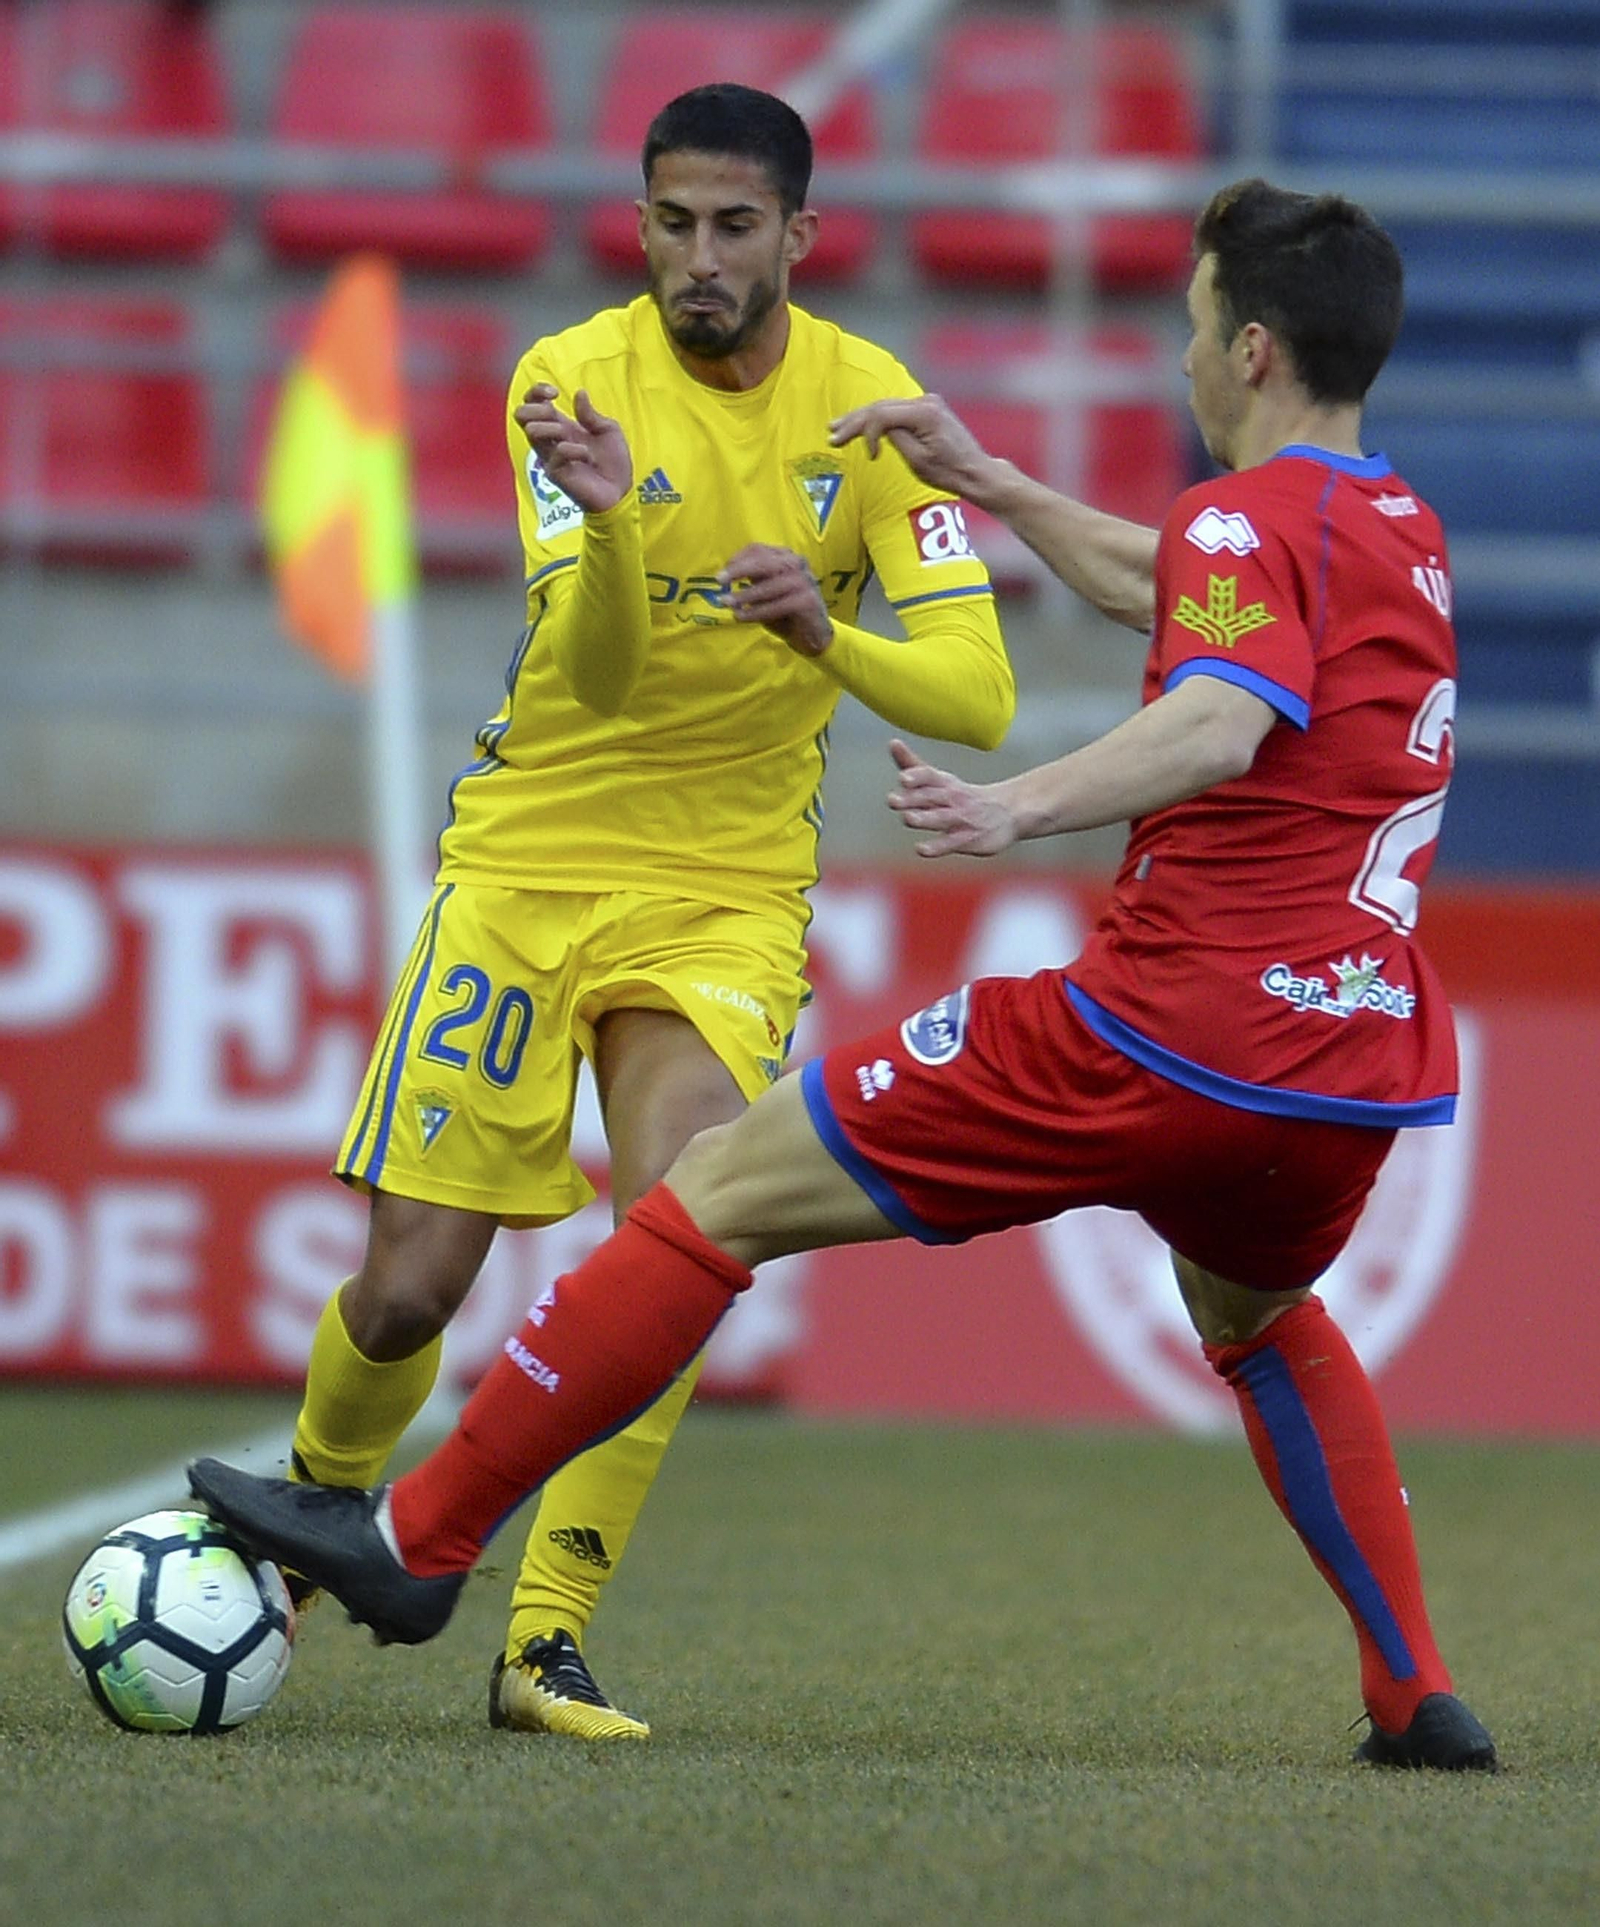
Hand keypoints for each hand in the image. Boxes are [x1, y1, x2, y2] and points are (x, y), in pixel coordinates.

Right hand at [513, 384, 631, 514]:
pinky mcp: (555, 474)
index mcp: (560, 426)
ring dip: (553, 428)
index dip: (536, 392)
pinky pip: (556, 452)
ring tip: (572, 438)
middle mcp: (550, 440)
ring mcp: (550, 457)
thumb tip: (579, 393)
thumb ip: (590, 414)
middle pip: (520, 415)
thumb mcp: (608, 430)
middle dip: (537, 408)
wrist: (620, 492)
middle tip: (556, 416)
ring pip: (531, 431)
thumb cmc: (614, 464)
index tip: (554, 393)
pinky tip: (587, 457)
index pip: (531, 403)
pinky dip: (573, 449)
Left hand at [719, 544, 833, 657]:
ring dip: (744, 595)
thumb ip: (751, 581)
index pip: (758, 549)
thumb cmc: (784, 612)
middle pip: (763, 561)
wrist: (813, 635)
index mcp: (786, 557)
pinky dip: (756, 611)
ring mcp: (804, 581)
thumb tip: (725, 577)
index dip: (737, 559)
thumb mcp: (765, 593)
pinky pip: (776, 605)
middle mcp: (797, 564)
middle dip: (738, 570)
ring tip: (727, 603)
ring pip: (769, 585)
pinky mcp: (808, 601)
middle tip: (719, 580)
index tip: (722, 574)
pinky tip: (741, 617)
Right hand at [829, 395, 993, 501]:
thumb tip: (878, 428)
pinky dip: (877, 419)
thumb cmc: (950, 472)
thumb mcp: (918, 460)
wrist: (975, 471)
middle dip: (854, 422)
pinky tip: (860, 425)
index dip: (868, 434)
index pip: (882, 414)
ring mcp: (927, 403)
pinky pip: (895, 411)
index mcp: (925, 413)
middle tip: (832, 434)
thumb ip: (895, 438)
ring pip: (885, 407)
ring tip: (837, 428)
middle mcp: (926, 401)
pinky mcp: (926, 410)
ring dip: (861, 419)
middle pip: (880, 407)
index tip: (870, 458)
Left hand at [886, 739, 1016, 858]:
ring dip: (924, 819)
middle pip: (931, 797)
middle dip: (912, 798)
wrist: (1008, 812)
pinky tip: (921, 849)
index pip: (930, 776)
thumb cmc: (964, 795)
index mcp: (944, 783)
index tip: (902, 777)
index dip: (916, 776)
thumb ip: (913, 765)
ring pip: (941, 818)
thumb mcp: (940, 778)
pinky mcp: (968, 839)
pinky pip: (951, 843)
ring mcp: (961, 819)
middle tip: (892, 800)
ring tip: (907, 818)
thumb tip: (893, 742)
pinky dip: (937, 846)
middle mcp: (952, 799)